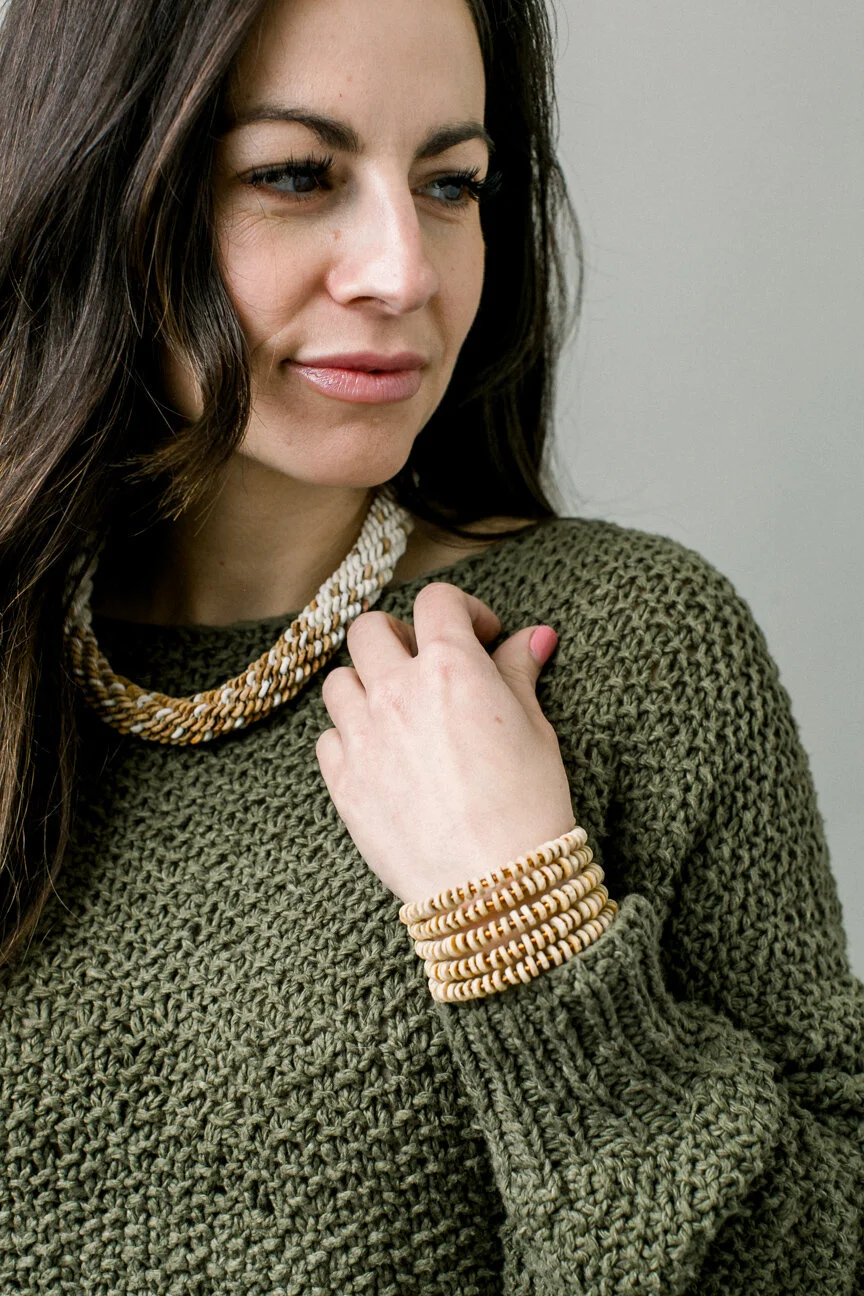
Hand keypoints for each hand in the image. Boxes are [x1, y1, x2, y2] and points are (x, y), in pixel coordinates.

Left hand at [315, 581, 575, 905]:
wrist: (493, 887)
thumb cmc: (527, 807)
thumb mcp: (536, 729)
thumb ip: (519, 673)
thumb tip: (534, 636)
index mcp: (451, 668)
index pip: (437, 601)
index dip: (462, 610)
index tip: (480, 635)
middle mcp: (397, 691)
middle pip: (370, 629)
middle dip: (400, 637)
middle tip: (426, 665)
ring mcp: (361, 735)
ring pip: (340, 681)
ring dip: (367, 684)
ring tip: (399, 712)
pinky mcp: (341, 780)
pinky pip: (328, 737)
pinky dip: (350, 737)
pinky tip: (383, 757)